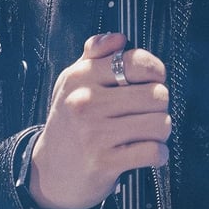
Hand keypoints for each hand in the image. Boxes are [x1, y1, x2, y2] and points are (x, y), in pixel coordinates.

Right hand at [27, 32, 170, 208]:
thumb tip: (119, 37)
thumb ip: (95, 55)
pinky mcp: (104, 162)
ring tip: (147, 133)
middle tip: (147, 113)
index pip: (137, 62)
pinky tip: (149, 153)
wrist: (47, 171)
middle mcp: (86, 102)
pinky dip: (159, 154)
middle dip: (159, 106)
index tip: (153, 80)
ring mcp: (95, 133)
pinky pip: (153, 151)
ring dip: (161, 131)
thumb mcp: (72, 83)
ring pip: (160, 123)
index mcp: (81, 77)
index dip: (156, 71)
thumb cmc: (68, 124)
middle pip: (157, 95)